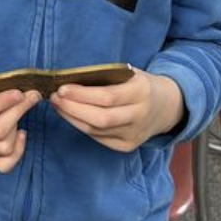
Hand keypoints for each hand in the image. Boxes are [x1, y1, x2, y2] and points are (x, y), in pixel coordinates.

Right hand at [0, 69, 39, 173]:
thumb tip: (19, 85)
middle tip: (32, 96)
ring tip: (20, 110)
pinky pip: (4, 164)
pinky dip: (18, 151)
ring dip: (17, 127)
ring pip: (3, 147)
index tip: (19, 93)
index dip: (1, 103)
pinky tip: (21, 133)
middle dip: (18, 111)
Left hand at [49, 71, 184, 153]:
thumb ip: (105, 77)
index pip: (107, 97)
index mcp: (141, 92)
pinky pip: (99, 138)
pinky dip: (82, 127)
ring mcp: (134, 135)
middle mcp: (139, 116)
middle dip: (72, 108)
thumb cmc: (140, 85)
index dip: (81, 94)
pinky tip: (71, 116)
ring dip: (72, 118)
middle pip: (100, 118)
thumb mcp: (129, 74)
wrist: (167, 107)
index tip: (61, 88)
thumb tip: (70, 80)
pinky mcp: (128, 146)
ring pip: (96, 131)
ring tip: (58, 105)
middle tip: (54, 98)